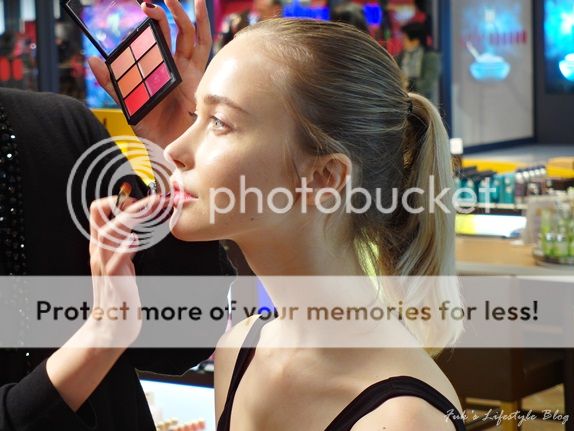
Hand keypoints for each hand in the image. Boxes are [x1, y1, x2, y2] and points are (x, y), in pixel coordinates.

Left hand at [88, 0, 211, 146]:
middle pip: (172, 33)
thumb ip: (111, 82)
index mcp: (159, 70)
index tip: (139, 10)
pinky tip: (198, 6)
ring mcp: (189, 68)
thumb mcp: (125, 100)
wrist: (169, 141)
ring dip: (181, 14)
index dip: (149, 25)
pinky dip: (202, 23)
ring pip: (188, 33)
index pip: (155, 41)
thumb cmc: (151, 125)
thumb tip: (93, 60)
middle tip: (149, 3)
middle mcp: (176, 66)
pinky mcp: (200, 72)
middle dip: (163, 14)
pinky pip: (203, 43)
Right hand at [88, 194, 166, 346]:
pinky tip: (135, 242)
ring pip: (108, 233)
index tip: (144, 201)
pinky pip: (114, 262)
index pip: (98, 211)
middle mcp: (99, 252)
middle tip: (157, 198)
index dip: (118, 200)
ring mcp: (104, 266)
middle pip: (100, 214)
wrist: (111, 328)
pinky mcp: (114, 282)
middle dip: (129, 202)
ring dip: (131, 217)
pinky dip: (123, 249)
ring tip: (153, 209)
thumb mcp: (121, 264)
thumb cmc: (120, 294)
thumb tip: (136, 228)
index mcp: (100, 245)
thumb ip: (124, 245)